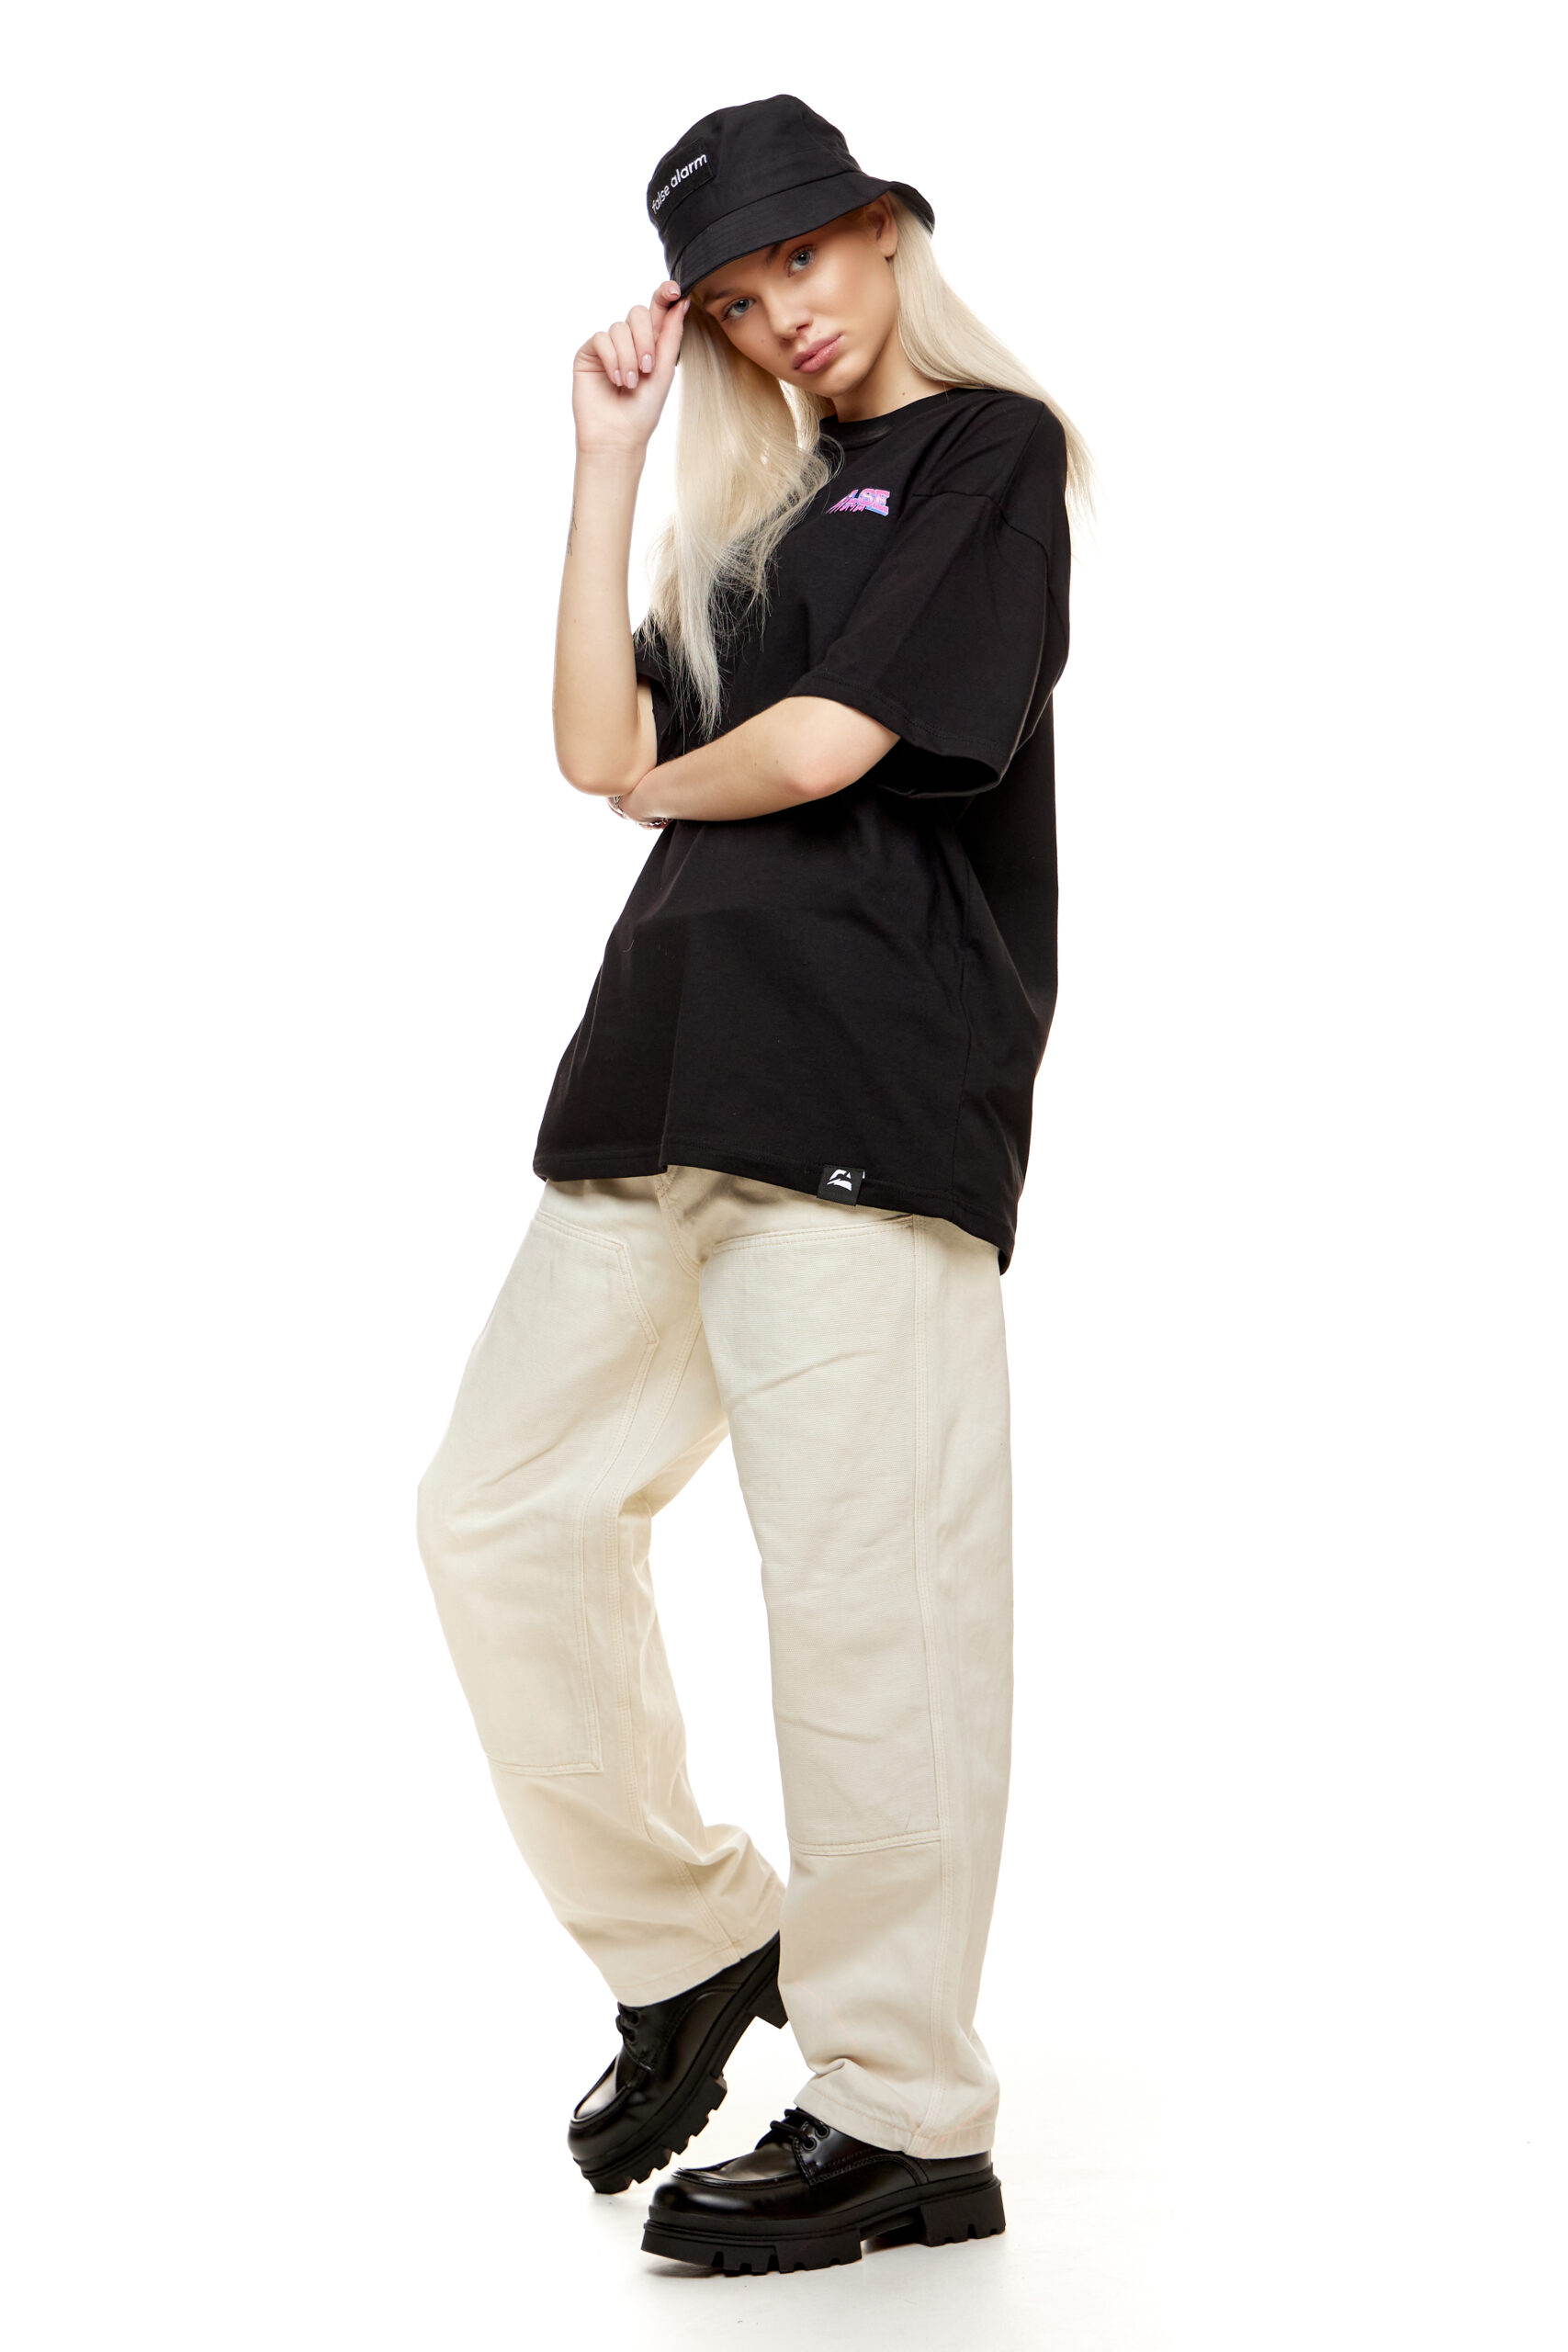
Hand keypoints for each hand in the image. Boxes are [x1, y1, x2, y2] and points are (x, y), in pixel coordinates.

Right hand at [573, 281, 688, 455]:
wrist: (618, 436)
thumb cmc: (643, 411)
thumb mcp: (664, 371)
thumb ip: (671, 336)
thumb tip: (681, 302)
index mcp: (651, 344)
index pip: (657, 311)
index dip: (664, 296)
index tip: (674, 289)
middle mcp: (629, 341)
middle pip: (637, 313)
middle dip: (645, 338)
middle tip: (647, 367)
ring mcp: (608, 346)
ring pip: (619, 328)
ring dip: (628, 357)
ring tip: (629, 383)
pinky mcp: (589, 353)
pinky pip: (601, 339)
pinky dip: (612, 359)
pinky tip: (615, 380)